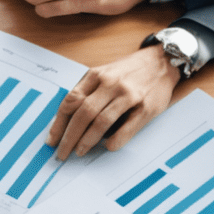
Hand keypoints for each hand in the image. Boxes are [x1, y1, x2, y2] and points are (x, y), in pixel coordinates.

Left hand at [47, 46, 177, 160]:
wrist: (162, 61)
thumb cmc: (128, 71)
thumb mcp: (104, 73)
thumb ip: (86, 91)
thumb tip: (66, 121)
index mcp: (96, 75)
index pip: (71, 101)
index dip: (59, 123)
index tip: (52, 140)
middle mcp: (111, 84)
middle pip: (83, 114)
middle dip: (69, 137)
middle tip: (61, 153)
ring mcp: (129, 96)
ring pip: (102, 122)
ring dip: (87, 141)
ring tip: (79, 151)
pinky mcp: (145, 108)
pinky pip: (126, 129)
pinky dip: (114, 141)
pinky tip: (107, 147)